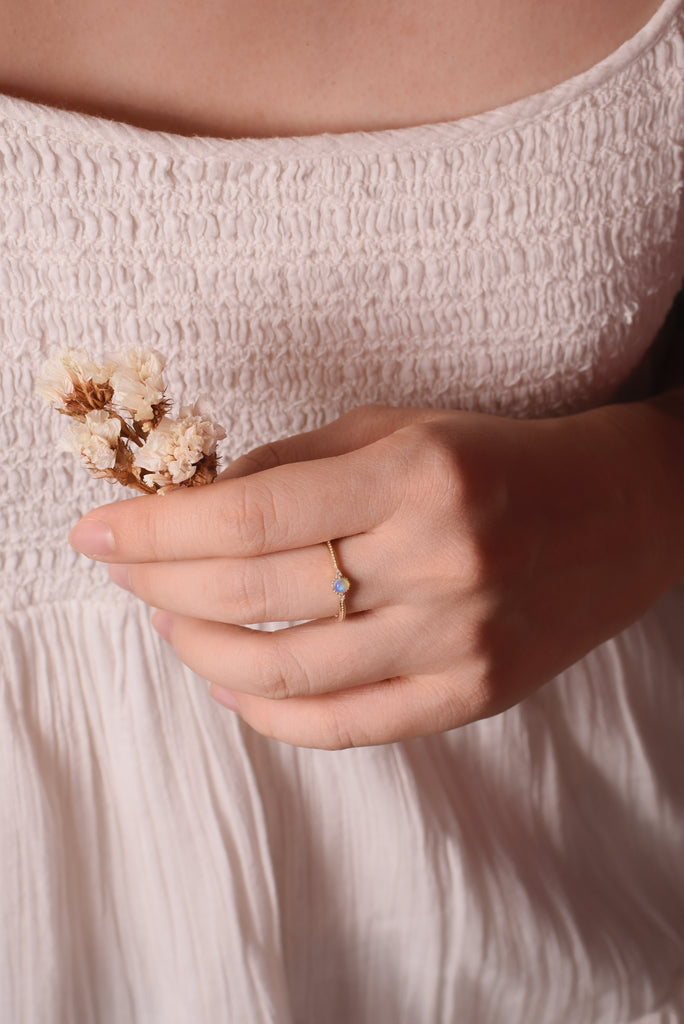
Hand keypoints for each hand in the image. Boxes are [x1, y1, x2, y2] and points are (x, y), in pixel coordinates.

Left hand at [69, 403, 668, 747]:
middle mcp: (436, 562)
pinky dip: (264, 712)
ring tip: (168, 624)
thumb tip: (196, 509)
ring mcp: (455, 641)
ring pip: (282, 671)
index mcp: (414, 475)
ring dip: (198, 650)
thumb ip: (295, 467)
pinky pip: (339, 728)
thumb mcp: (399, 430)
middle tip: (127, 573)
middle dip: (161, 585)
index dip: (156, 529)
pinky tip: (228, 682)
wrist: (619, 515)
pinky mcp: (469, 696)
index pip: (250, 514)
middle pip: (252, 592)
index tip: (99, 533)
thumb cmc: (497, 460)